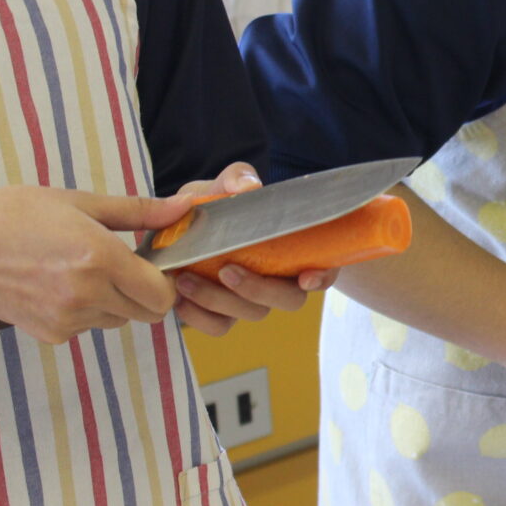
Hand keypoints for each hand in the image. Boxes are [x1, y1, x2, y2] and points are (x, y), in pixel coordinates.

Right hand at [0, 185, 193, 343]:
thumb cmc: (15, 217)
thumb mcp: (79, 202)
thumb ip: (138, 211)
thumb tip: (184, 207)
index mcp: (100, 258)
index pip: (162, 293)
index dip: (164, 280)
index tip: (150, 263)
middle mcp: (88, 294)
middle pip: (148, 313)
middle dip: (144, 293)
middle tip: (121, 267)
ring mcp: (69, 319)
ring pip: (119, 320)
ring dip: (114, 302)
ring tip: (81, 272)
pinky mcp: (53, 335)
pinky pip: (89, 327)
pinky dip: (86, 312)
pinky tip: (59, 287)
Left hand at [170, 162, 336, 335]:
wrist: (187, 222)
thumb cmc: (220, 204)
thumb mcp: (226, 184)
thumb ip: (237, 179)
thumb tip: (247, 189)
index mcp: (295, 251)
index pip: (324, 270)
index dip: (321, 278)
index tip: (306, 276)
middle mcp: (282, 281)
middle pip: (289, 300)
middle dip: (258, 290)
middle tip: (226, 271)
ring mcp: (254, 299)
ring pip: (252, 314)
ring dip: (220, 301)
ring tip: (185, 280)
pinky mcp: (225, 313)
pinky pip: (220, 326)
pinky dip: (200, 318)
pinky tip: (181, 299)